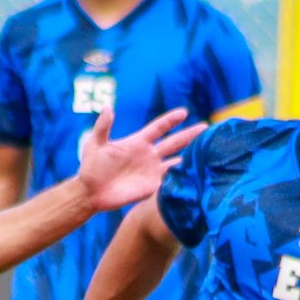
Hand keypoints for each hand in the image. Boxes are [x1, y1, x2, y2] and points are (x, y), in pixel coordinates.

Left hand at [75, 106, 204, 212]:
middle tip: (207, 127)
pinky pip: (170, 180)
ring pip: (176, 160)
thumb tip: (108, 107)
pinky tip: (195, 173)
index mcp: (137, 142)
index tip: (184, 112)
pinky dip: (182, 176)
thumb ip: (103, 127)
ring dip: (191, 155)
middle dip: (190, 135)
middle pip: (174, 142)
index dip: (171, 120)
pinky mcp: (152, 186)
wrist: (91, 192)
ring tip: (208, 150)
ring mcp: (152, 171)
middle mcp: (148, 155)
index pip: (158, 128)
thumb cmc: (91, 167)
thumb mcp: (94, 144)